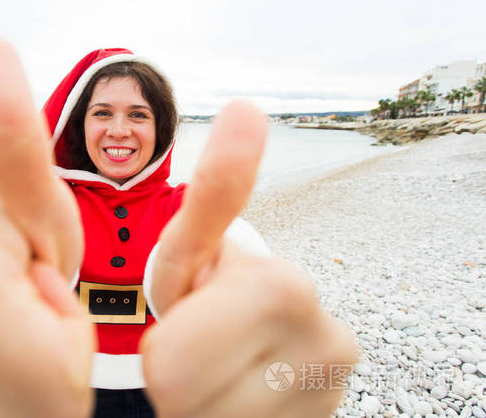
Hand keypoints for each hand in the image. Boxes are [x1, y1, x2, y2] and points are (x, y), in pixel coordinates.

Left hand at [142, 102, 358, 416]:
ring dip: (194, 404)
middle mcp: (324, 344)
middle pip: (184, 391)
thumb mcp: (198, 248)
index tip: (201, 273)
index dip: (167, 339)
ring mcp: (328, 394)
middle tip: (199, 354)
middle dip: (175, 374)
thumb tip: (243, 106)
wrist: (267, 355)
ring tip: (218, 378)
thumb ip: (214, 192)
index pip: (175, 360)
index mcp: (282, 289)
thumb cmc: (215, 292)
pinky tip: (234, 401)